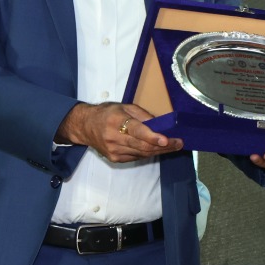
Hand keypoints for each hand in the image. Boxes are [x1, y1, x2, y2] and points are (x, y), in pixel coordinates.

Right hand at [58, 102, 182, 161]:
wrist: (85, 127)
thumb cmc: (107, 113)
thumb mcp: (124, 107)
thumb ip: (142, 115)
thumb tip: (160, 123)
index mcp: (117, 121)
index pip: (137, 131)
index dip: (152, 137)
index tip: (166, 140)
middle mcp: (114, 138)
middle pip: (143, 145)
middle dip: (164, 146)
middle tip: (179, 143)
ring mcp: (114, 150)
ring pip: (142, 153)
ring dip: (159, 151)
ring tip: (174, 146)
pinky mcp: (115, 158)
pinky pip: (136, 157)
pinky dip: (149, 153)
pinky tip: (158, 149)